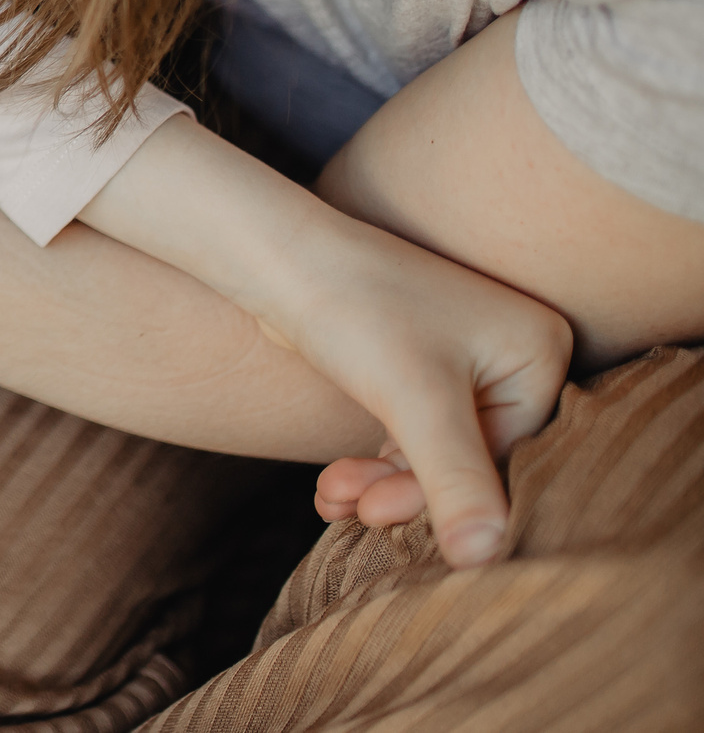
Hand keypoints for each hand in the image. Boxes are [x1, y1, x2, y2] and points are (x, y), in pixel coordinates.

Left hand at [265, 226, 566, 564]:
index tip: (383, 515)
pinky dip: (373, 465)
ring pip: (434, 451)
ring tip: (331, 497)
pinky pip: (410, 434)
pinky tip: (332, 490)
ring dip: (381, 484)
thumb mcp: (414, 401)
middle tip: (355, 512)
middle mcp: (512, 352)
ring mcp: (464, 359)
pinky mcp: (417, 367)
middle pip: (472, 455)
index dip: (449, 496)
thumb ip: (455, 482)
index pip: (510, 453)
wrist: (276, 256)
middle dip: (406, 489)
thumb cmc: (353, 309)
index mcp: (539, 349)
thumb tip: (484, 560)